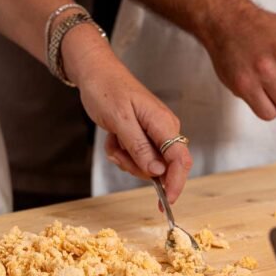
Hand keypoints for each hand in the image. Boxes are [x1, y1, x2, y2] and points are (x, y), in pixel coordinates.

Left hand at [63, 25, 192, 202]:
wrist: (95, 73)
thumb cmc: (107, 90)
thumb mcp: (120, 120)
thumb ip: (139, 147)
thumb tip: (157, 172)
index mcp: (163, 123)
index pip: (180, 160)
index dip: (176, 183)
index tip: (165, 202)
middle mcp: (164, 129)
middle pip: (163, 166)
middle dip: (138, 168)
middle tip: (118, 154)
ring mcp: (154, 132)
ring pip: (148, 164)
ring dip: (127, 160)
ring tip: (114, 142)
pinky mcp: (143, 134)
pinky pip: (137, 156)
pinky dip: (122, 153)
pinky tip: (113, 138)